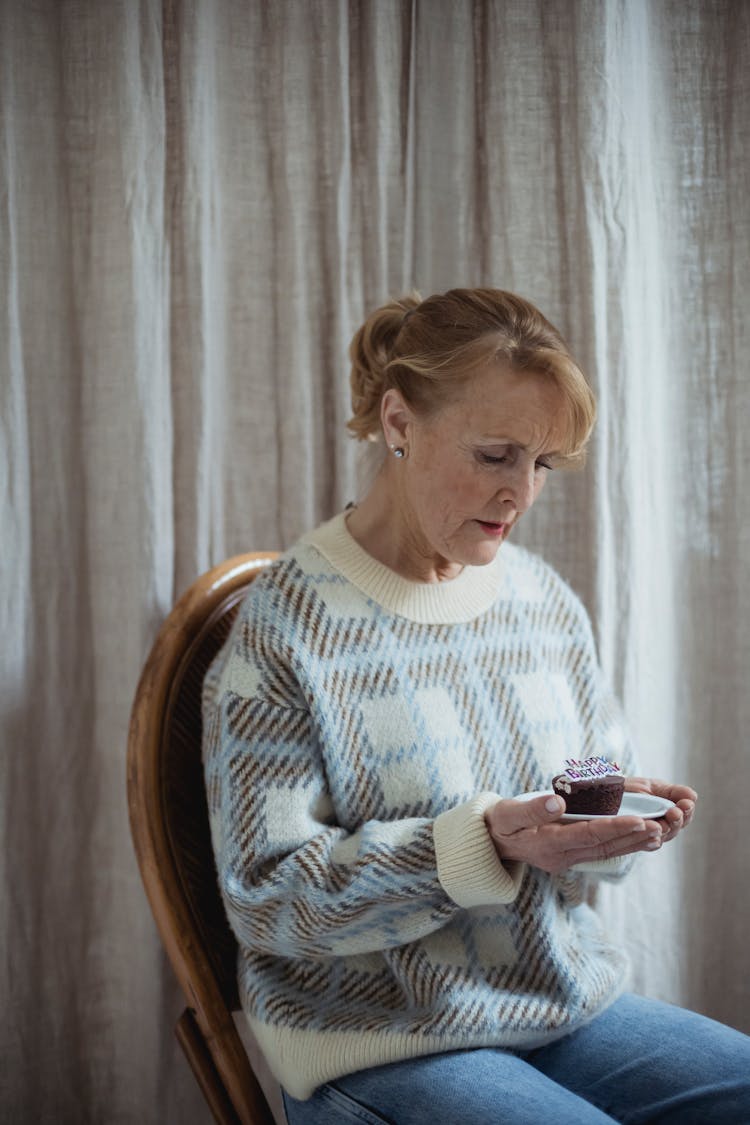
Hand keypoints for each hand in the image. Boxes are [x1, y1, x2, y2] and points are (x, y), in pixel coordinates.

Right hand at [484, 793, 663, 874]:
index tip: (640, 819)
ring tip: (661, 833)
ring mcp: (568, 859)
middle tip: (663, 826)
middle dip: (634, 836)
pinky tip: (643, 839)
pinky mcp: (571, 856)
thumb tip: (558, 802)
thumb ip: (531, 809)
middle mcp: (562, 857)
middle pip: (605, 847)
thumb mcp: (506, 814)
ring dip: (634, 842)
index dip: (615, 827)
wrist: (489, 845)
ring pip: (607, 851)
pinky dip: (624, 844)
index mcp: (548, 845)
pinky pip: (602, 851)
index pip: (588, 836)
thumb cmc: (497, 824)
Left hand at [624, 776, 697, 843]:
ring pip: (663, 836)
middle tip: (675, 812)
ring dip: (665, 829)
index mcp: (668, 811)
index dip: (687, 810)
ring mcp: (649, 835)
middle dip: (677, 820)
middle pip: (676, 828)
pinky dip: (650, 841)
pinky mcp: (634, 842)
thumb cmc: (628, 790)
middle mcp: (662, 826)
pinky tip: (653, 835)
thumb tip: (693, 796)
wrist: (603, 796)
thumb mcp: (651, 787)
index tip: (686, 803)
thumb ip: (672, 792)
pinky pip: (646, 844)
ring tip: (663, 823)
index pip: (685, 814)